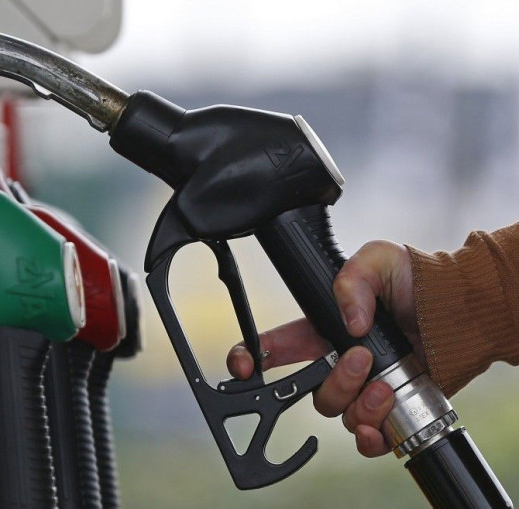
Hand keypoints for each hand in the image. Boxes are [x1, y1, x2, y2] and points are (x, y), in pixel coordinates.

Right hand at [227, 240, 422, 456]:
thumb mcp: (378, 258)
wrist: (461, 310)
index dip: (248, 358)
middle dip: (333, 381)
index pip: (273, 348)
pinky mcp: (389, 409)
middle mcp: (336, 362)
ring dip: (359, 404)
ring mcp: (362, 388)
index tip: (244, 369)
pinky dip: (371, 437)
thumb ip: (351, 279)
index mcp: (321, 329)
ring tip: (386, 384)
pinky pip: (366, 438)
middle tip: (361, 359)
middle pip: (309, 391)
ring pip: (339, 413)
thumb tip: (349, 323)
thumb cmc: (417, 279)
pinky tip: (382, 426)